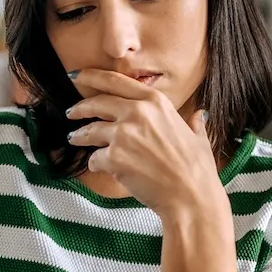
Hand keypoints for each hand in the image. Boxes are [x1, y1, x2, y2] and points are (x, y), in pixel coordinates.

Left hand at [66, 68, 223, 217]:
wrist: (190, 196)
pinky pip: (94, 157)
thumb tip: (200, 115)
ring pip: (90, 131)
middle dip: (80, 107)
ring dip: (79, 135)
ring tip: (74, 138)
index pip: (116, 80)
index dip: (92, 76)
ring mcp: (123, 134)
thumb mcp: (198, 137)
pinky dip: (95, 163)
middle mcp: (137, 112)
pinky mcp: (114, 158)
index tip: (78, 75)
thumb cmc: (197, 169)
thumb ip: (193, 122)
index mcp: (155, 102)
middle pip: (97, 103)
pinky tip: (99, 166)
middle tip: (71, 112)